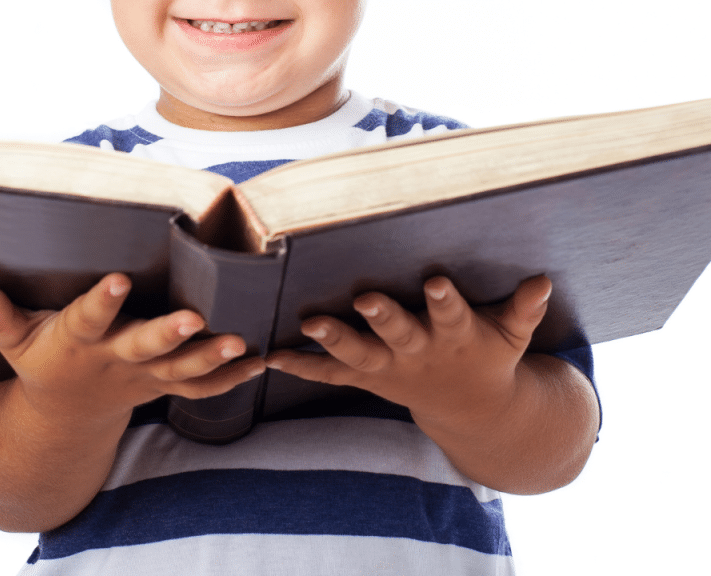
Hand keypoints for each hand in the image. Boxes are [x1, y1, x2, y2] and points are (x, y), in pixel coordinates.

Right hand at [0, 273, 265, 423]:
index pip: (88, 319)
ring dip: (212, 360)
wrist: (66, 417)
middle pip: (144, 347)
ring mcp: (144, 377)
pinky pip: (201, 389)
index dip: (102, 302)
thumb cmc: (41, 365)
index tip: (117, 279)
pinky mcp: (164, 386)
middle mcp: (115, 360)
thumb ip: (2, 318)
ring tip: (244, 345)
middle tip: (194, 319)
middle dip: (168, 335)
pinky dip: (232, 379)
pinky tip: (262, 362)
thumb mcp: (15, 345)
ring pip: (181, 372)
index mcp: (79, 343)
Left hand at [266, 275, 551, 426]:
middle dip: (382, 317)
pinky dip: (303, 368)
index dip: (444, 301)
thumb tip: (543, 279)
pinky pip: (330, 375)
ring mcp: (388, 368)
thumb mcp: (511, 337)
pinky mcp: (366, 378)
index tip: (436, 281)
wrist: (470, 410)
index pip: (451, 315)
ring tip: (308, 322)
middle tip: (364, 298)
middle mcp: (418, 353)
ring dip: (332, 339)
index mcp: (454, 338)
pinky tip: (273, 357)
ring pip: (358, 355)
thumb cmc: (490, 356)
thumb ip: (524, 310)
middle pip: (398, 334)